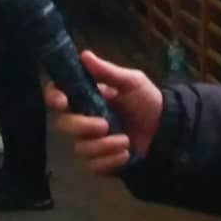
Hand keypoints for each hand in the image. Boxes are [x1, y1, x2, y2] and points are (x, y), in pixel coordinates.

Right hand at [43, 50, 163, 175]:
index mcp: (87, 97)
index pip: (58, 96)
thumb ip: (108, 71)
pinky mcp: (100, 162)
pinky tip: (126, 154)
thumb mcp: (132, 82)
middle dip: (81, 126)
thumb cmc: (148, 101)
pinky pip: (93, 166)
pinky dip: (110, 161)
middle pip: (63, 125)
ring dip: (103, 146)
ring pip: (80, 148)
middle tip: (104, 125)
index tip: (63, 102)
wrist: (166, 129)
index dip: (54, 98)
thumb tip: (84, 54)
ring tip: (125, 140)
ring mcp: (90, 142)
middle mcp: (83, 120)